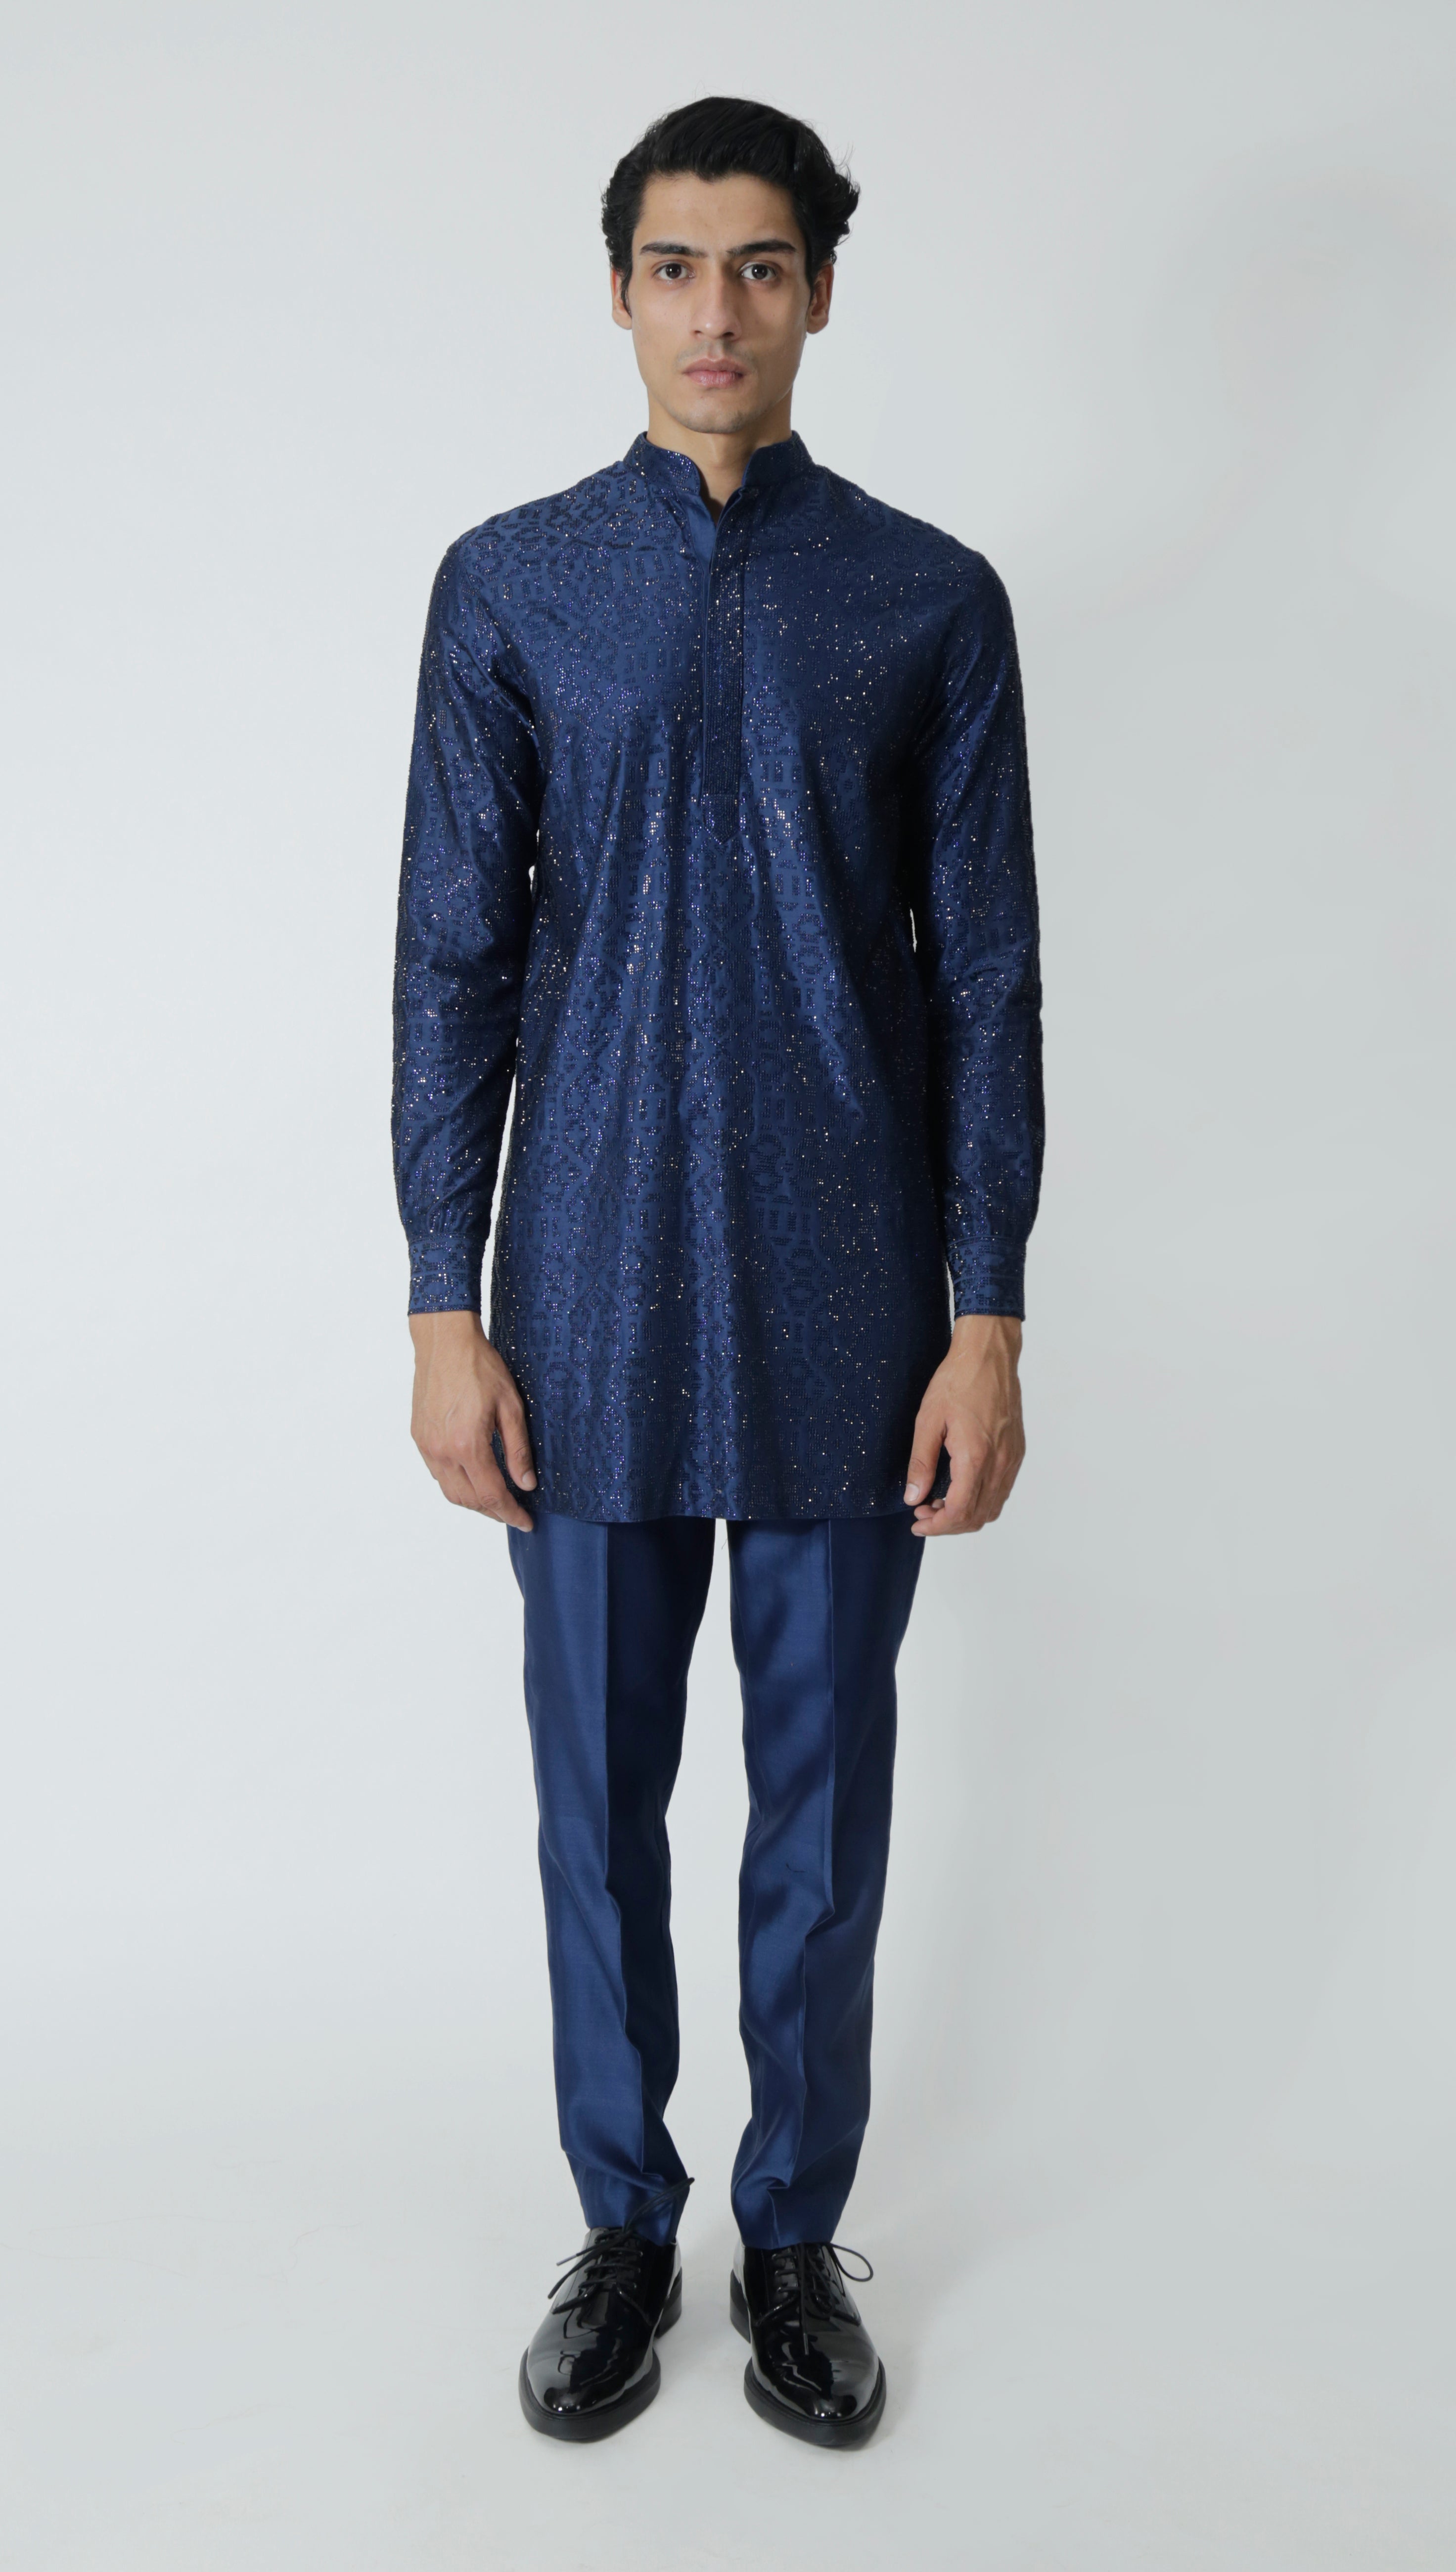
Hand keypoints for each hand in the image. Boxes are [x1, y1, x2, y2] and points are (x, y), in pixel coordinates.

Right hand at [408, 1311, 536, 1530]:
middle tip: (514, 1512)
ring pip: (449, 1491)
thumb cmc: (480, 1367)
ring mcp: (426, 1445)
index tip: (526, 1521)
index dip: (511, 1513)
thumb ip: (518, 1450)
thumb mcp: (511, 1407)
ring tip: (495, 1498)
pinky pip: (437, 1473)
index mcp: (467, 1445)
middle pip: (468, 1500)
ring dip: (473, 1501)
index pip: (491, 1495)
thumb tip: (527, 1483)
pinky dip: (456, 1484)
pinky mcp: (419, 1437)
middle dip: (493, 1512)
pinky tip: (472, 1476)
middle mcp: (442, 1451)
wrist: (444, 1342)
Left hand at [903, 1314, 1024, 1537]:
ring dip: (966, 1515)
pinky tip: (960, 1488)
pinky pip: (1001, 1490)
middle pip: (978, 1516)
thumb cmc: (958, 1381)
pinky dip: (981, 1500)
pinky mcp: (1016, 1451)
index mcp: (975, 1457)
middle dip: (948, 1524)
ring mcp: (1011, 1458)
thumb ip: (921, 1462)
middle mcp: (999, 1462)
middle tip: (923, 1512)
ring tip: (938, 1502)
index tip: (917, 1523)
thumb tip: (914, 1497)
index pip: (959, 1511)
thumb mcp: (928, 1420)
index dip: (937, 1526)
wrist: (989, 1355)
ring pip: (993, 1507)